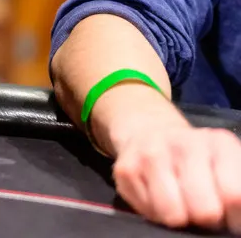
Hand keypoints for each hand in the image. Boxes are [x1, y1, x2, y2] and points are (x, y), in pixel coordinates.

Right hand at [103, 90, 240, 231]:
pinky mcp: (125, 167)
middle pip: (204, 209)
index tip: (227, 216)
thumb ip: (236, 189)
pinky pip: (147, 211)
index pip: (234, 195)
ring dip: (178, 216)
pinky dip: (154, 211)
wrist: (150, 131)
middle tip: (201, 210)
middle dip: (204, 218)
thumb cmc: (198, 161)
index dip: (233, 217)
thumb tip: (235, 221)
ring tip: (180, 204)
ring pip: (173, 214)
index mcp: (220, 143)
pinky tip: (157, 195)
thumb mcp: (228, 165)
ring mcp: (151, 153)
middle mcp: (185, 143)